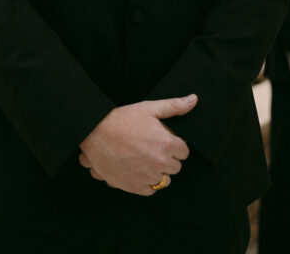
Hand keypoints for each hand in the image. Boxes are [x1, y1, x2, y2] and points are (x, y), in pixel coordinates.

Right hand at [78, 94, 196, 195]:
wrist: (96, 134)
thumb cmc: (123, 119)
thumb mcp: (149, 108)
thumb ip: (174, 106)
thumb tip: (194, 99)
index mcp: (167, 144)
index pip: (184, 152)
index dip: (175, 144)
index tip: (164, 140)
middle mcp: (160, 163)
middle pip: (175, 167)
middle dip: (168, 158)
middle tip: (152, 148)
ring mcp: (147, 177)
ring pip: (164, 180)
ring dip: (158, 171)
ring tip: (145, 159)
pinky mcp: (134, 187)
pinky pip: (151, 190)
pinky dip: (147, 182)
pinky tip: (138, 169)